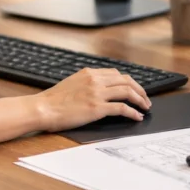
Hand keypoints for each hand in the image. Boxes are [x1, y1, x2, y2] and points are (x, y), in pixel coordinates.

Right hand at [33, 68, 150, 131]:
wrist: (43, 108)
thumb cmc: (53, 100)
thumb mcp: (72, 83)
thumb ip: (87, 83)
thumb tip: (100, 90)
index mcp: (89, 73)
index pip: (116, 74)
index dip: (129, 82)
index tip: (134, 89)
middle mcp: (95, 80)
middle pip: (126, 80)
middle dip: (139, 90)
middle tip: (145, 99)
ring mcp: (97, 93)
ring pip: (127, 92)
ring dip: (140, 100)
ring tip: (145, 107)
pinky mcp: (97, 108)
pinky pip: (122, 108)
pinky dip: (133, 112)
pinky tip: (136, 116)